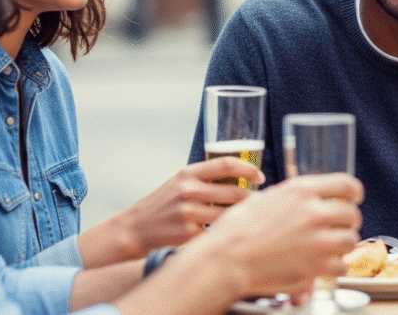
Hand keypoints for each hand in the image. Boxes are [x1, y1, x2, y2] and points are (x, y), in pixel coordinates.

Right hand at [105, 157, 265, 256]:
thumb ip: (205, 178)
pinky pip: (216, 232)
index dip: (248, 169)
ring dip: (241, 217)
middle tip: (261, 202)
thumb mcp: (180, 182)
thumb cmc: (163, 205)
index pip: (227, 164)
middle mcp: (188, 190)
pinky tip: (226, 233)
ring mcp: (188, 212)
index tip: (260, 177)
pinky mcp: (188, 233)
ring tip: (247, 218)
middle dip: (252, 198)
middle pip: (234, 192)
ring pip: (228, 215)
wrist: (136, 228)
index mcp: (188, 173)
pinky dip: (223, 232)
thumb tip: (242, 177)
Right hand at [204, 173, 363, 297]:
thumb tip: (304, 199)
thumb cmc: (236, 230)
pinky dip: (334, 269)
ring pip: (350, 240)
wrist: (226, 259)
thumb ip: (291, 198)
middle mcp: (313, 212)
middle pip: (352, 215)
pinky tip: (323, 267)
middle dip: (348, 223)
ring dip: (342, 246)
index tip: (355, 198)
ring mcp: (317, 240)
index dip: (355, 192)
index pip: (346, 184)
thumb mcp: (265, 198)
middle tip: (339, 228)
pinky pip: (341, 267)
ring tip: (330, 249)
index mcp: (301, 191)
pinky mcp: (316, 266)